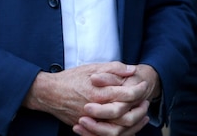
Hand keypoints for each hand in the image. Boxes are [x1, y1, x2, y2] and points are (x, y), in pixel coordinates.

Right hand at [24, 62, 159, 134]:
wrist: (50, 93)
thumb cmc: (71, 78)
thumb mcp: (93, 68)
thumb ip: (114, 68)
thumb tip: (132, 70)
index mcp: (99, 92)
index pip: (127, 95)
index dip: (139, 90)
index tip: (145, 84)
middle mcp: (96, 109)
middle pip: (125, 116)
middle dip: (139, 109)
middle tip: (146, 101)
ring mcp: (91, 121)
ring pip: (117, 130)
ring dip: (133, 123)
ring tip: (142, 115)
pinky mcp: (86, 128)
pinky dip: (120, 133)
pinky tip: (128, 127)